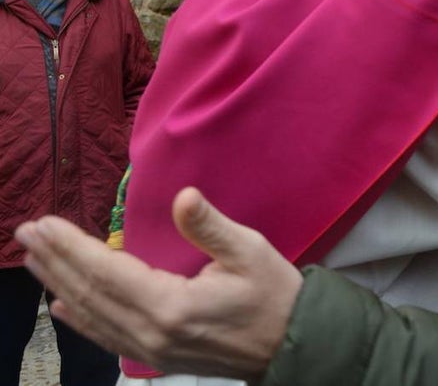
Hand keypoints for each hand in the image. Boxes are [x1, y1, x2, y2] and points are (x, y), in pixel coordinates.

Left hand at [16, 187, 301, 380]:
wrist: (294, 345)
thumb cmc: (274, 293)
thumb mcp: (250, 251)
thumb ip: (210, 226)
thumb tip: (183, 197)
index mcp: (171, 306)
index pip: (108, 272)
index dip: (73, 247)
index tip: (45, 223)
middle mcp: (152, 333)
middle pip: (91, 294)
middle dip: (56, 261)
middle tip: (25, 233)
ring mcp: (152, 350)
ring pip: (94, 316)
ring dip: (61, 284)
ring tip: (34, 260)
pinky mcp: (158, 357)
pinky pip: (108, 336)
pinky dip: (81, 318)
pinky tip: (63, 305)